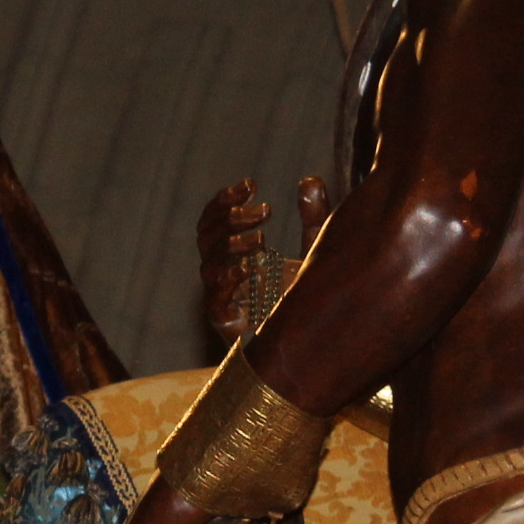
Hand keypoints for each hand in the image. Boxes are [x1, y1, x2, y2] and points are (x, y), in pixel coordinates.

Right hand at [196, 178, 332, 338]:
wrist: (314, 343)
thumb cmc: (310, 296)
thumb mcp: (316, 249)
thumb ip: (315, 218)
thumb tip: (310, 180)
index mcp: (238, 251)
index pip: (215, 219)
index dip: (226, 200)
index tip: (252, 185)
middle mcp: (225, 270)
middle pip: (206, 235)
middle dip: (230, 218)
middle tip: (263, 213)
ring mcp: (224, 296)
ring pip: (208, 263)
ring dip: (230, 245)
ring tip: (261, 240)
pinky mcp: (227, 321)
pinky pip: (215, 298)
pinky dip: (228, 280)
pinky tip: (250, 268)